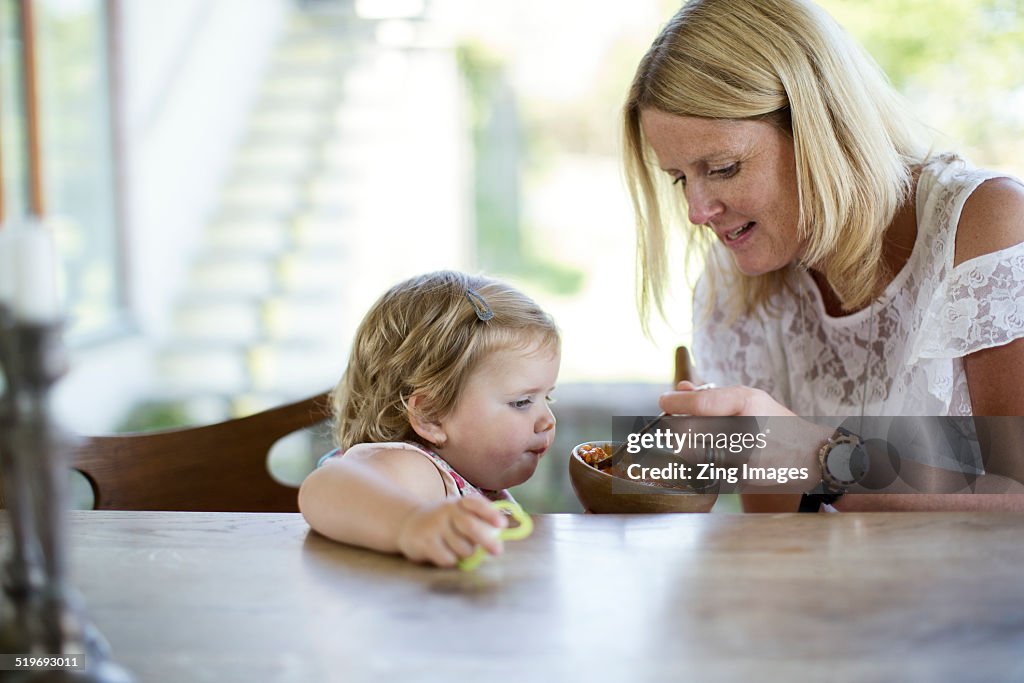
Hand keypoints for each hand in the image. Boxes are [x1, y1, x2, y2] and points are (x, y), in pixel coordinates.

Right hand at [396, 494, 507, 567]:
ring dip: (467, 553)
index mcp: (459, 503)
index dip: (490, 514)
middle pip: (471, 526)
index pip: (476, 504)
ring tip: (458, 548)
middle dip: (487, 540)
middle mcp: (447, 511)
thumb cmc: (444, 522)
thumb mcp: (459, 513)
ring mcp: (435, 526)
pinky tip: (444, 553)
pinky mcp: (425, 543)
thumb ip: (479, 522)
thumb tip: (498, 538)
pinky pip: (448, 559)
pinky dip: (452, 560)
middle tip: (497, 551)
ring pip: (462, 548)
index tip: (502, 524)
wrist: (408, 522)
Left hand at [659, 382, 828, 490]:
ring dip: (687, 448)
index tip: (664, 401)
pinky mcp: (742, 479)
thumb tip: (680, 389)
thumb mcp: (750, 399)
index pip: (701, 403)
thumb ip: (714, 395)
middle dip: (676, 429)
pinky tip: (718, 459)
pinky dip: (704, 464)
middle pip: (689, 431)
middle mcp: (746, 430)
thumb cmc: (775, 423)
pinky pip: (707, 470)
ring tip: (701, 443)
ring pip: (693, 454)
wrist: (810, 457)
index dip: (677, 403)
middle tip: (674, 426)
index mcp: (748, 403)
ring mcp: (744, 458)